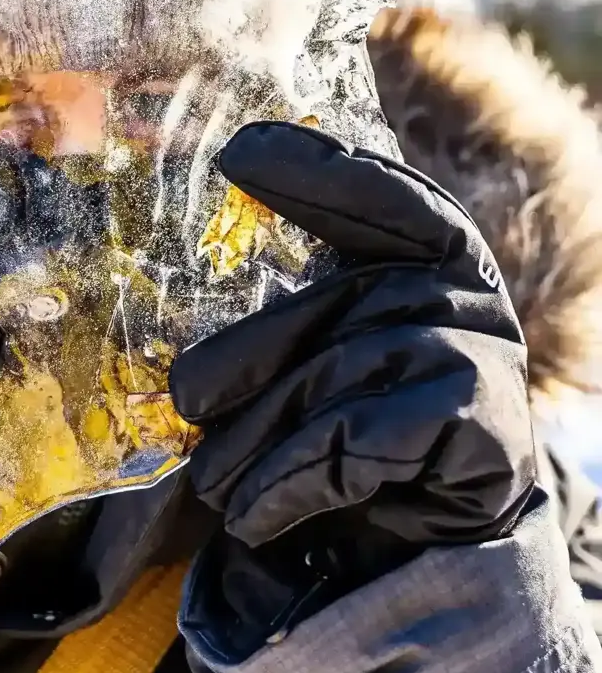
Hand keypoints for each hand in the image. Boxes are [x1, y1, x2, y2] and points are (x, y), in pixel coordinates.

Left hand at [170, 122, 533, 643]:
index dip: (318, 171)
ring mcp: (484, 357)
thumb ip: (288, 312)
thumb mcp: (323, 350)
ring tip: (209, 479)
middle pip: (340, 299)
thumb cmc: (358, 413)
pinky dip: (294, 479)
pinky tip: (251, 512)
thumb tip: (186, 334)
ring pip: (340, 376)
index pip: (381, 194)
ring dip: (260, 436)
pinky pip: (363, 445)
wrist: (427, 521)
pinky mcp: (489, 434)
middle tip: (183, 394)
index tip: (239, 151)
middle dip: (250, 354)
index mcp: (432, 251)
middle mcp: (465, 292)